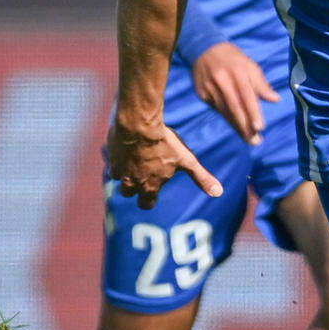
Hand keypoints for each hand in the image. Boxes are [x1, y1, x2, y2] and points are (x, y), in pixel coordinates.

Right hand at [106, 111, 221, 208]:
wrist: (139, 124)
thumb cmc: (165, 143)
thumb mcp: (187, 161)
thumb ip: (202, 178)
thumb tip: (219, 193)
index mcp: (149, 187)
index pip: (146, 204)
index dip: (149, 200)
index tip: (152, 193)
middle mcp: (131, 183)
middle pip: (128, 194)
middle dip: (135, 188)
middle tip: (142, 174)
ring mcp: (118, 170)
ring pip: (117, 178)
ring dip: (125, 172)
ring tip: (134, 159)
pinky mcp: (109, 156)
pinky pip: (111, 161)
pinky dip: (117, 157)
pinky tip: (125, 147)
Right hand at [190, 42, 277, 142]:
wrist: (205, 49)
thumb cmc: (235, 60)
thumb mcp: (250, 66)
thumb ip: (262, 84)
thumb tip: (276, 99)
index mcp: (237, 71)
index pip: (246, 95)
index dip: (253, 112)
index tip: (260, 127)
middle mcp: (221, 79)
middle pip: (234, 106)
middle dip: (245, 125)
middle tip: (255, 141)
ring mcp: (209, 87)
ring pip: (224, 111)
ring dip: (237, 127)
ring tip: (249, 139)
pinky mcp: (201, 93)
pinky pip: (217, 109)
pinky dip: (228, 119)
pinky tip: (237, 128)